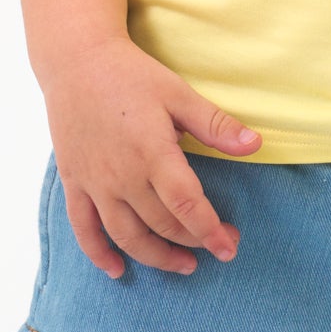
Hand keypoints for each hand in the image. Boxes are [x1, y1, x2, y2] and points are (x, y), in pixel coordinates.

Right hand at [39, 36, 260, 280]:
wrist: (76, 61)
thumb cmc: (132, 75)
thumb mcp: (178, 94)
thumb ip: (215, 125)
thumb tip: (256, 144)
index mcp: (152, 152)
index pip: (186, 205)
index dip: (210, 230)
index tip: (229, 247)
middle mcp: (122, 175)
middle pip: (161, 223)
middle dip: (193, 241)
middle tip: (217, 247)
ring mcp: (94, 183)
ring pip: (125, 235)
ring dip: (155, 256)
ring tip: (183, 264)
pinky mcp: (74, 182)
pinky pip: (84, 229)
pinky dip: (99, 255)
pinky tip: (118, 270)